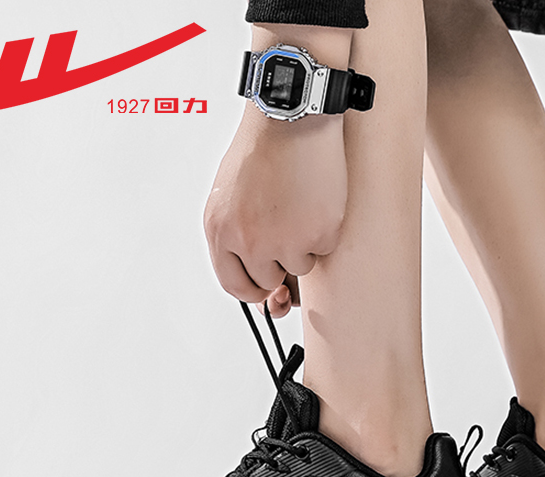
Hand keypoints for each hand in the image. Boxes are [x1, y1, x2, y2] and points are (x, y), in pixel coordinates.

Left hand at [204, 24, 351, 315]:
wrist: (292, 118)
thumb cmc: (262, 149)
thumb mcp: (230, 195)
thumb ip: (235, 235)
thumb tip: (256, 277)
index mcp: (220, 231)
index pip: (234, 285)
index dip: (253, 290)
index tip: (267, 287)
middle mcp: (248, 241)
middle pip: (268, 281)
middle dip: (280, 264)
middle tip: (288, 233)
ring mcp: (284, 241)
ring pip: (298, 267)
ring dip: (303, 244)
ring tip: (300, 204)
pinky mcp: (317, 235)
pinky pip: (323, 249)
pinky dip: (324, 230)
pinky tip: (316, 199)